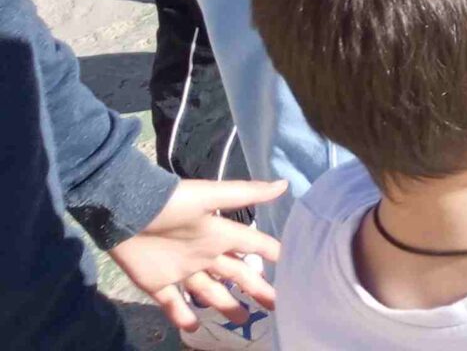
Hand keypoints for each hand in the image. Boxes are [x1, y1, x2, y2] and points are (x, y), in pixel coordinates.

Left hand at [106, 177, 284, 331]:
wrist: (126, 211)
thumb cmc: (172, 204)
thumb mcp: (211, 196)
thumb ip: (246, 194)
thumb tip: (284, 185)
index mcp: (220, 234)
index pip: (252, 245)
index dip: (272, 253)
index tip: (293, 266)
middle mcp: (205, 253)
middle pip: (236, 274)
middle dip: (255, 288)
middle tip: (274, 305)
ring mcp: (182, 270)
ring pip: (209, 291)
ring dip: (225, 305)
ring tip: (242, 320)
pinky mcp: (157, 283)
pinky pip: (172, 303)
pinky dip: (182, 315)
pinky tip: (194, 327)